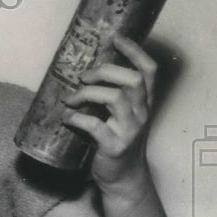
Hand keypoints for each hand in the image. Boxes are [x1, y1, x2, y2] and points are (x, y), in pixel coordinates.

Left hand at [63, 34, 156, 195]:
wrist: (123, 178)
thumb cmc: (118, 141)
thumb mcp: (123, 116)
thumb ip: (114, 95)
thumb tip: (86, 72)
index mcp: (145, 103)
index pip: (149, 71)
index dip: (135, 51)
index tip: (117, 38)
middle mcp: (142, 114)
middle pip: (131, 80)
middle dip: (104, 72)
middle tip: (83, 77)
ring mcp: (130, 130)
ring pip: (115, 99)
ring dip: (87, 93)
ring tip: (71, 99)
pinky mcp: (114, 146)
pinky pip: (95, 126)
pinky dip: (77, 118)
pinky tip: (68, 118)